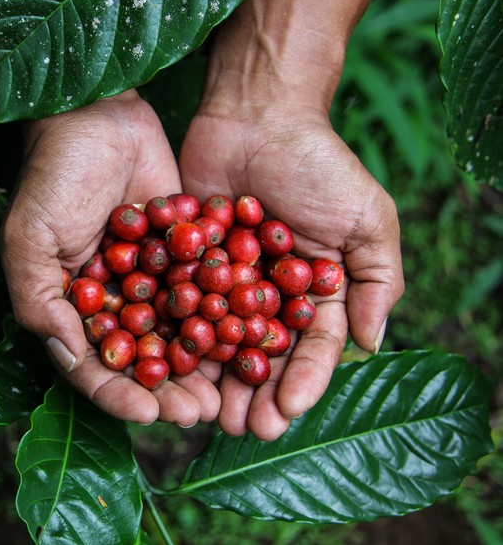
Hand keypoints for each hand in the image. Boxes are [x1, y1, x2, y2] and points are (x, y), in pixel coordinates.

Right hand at [1, 90, 221, 426]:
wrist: (99, 114)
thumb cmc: (52, 175)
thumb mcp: (30, 238)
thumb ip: (41, 299)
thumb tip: (72, 357)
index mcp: (68, 305)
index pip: (91, 363)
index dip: (117, 393)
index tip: (148, 413)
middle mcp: (109, 300)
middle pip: (140, 358)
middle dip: (167, 389)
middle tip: (198, 414)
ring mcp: (147, 278)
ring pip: (176, 333)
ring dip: (199, 365)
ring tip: (226, 392)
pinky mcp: (181, 252)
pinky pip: (201, 291)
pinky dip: (222, 315)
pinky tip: (246, 337)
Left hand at [180, 105, 403, 439]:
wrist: (257, 114)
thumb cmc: (319, 163)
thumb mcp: (366, 218)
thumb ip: (377, 280)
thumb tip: (373, 345)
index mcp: (316, 291)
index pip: (313, 346)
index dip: (303, 381)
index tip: (288, 413)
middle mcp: (269, 293)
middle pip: (262, 354)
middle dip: (255, 393)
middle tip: (243, 429)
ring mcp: (225, 280)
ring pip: (219, 339)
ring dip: (214, 379)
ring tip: (206, 414)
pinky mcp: (187, 262)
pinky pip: (181, 304)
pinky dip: (176, 335)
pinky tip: (169, 366)